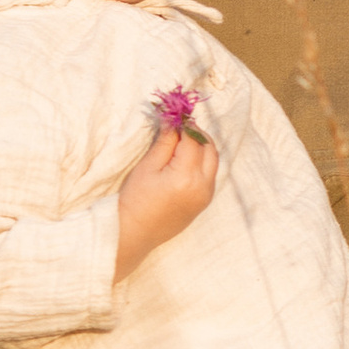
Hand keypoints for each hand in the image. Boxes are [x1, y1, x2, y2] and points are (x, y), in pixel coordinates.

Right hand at [114, 120, 217, 279]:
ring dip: (202, 147)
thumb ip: (165, 142)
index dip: (184, 124)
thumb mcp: (148, 166)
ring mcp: (206, 196)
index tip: (174, 115)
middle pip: (210, 148)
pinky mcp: (204, 202)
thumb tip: (173, 120)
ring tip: (181, 141)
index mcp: (187, 176)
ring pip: (213, 161)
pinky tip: (185, 159)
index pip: (193, 139)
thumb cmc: (135, 200)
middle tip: (179, 126)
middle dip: (197, 133)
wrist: (135, 233)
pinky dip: (202, 162)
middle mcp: (203, 186)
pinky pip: (210, 175)